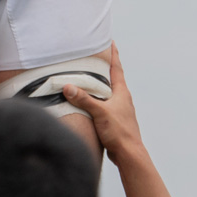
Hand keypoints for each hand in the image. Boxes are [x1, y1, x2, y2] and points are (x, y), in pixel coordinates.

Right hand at [62, 43, 144, 166]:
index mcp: (121, 92)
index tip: (110, 41)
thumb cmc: (119, 132)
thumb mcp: (100, 112)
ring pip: (109, 92)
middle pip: (113, 78)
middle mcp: (123, 99)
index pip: (117, 68)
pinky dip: (98, 99)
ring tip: (89, 78)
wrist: (129, 154)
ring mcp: (120, 110)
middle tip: (95, 57)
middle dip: (105, 68)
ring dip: (101, 85)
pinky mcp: (115, 121)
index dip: (113, 54)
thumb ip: (84, 99)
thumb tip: (67, 86)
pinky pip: (105, 104)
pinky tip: (90, 103)